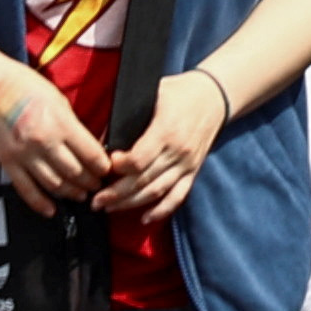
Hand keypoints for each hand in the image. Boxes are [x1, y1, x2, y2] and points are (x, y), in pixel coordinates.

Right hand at [0, 63, 117, 209]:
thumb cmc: (24, 85)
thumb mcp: (57, 99)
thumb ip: (72, 124)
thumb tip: (88, 145)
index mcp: (60, 123)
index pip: (90, 154)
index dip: (102, 167)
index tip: (106, 170)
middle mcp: (44, 141)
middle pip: (75, 173)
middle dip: (90, 182)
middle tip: (96, 185)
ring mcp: (24, 155)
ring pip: (54, 185)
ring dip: (70, 193)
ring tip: (79, 194)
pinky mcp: (8, 163)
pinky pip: (26, 190)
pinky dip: (41, 203)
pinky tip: (51, 209)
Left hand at [96, 63, 232, 224]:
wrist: (215, 96)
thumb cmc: (179, 91)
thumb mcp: (152, 92)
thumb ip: (128, 115)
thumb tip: (102, 139)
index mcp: (166, 130)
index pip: (139, 159)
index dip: (119, 168)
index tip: (103, 167)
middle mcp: (177, 152)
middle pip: (143, 180)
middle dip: (116, 194)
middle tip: (95, 201)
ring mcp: (186, 164)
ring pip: (156, 192)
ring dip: (131, 204)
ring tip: (109, 209)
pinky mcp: (193, 171)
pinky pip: (177, 196)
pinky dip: (161, 210)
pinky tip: (144, 219)